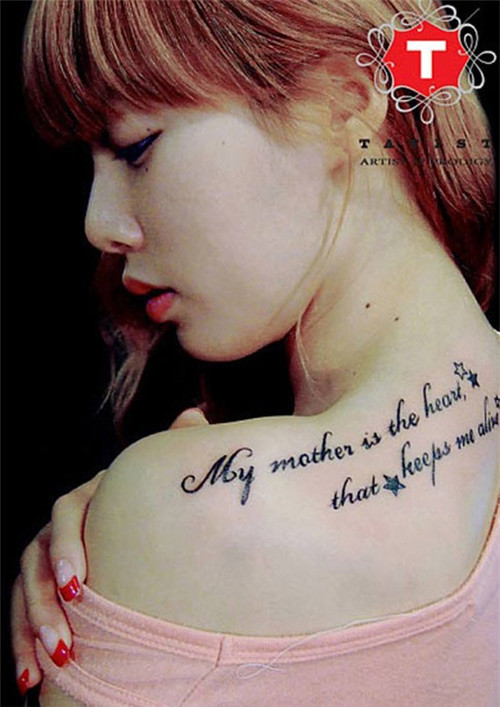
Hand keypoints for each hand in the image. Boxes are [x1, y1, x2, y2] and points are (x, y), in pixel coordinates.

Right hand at [10, 407, 209, 695]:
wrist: (150, 531)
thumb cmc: (159, 505)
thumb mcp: (165, 480)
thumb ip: (176, 448)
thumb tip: (195, 417)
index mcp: (90, 498)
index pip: (67, 514)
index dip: (67, 546)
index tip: (78, 585)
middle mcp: (62, 527)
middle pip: (36, 558)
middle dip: (45, 602)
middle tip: (66, 641)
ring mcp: (48, 558)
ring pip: (24, 591)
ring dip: (31, 630)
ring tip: (49, 668)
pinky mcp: (44, 590)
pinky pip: (24, 616)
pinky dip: (25, 646)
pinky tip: (35, 681)